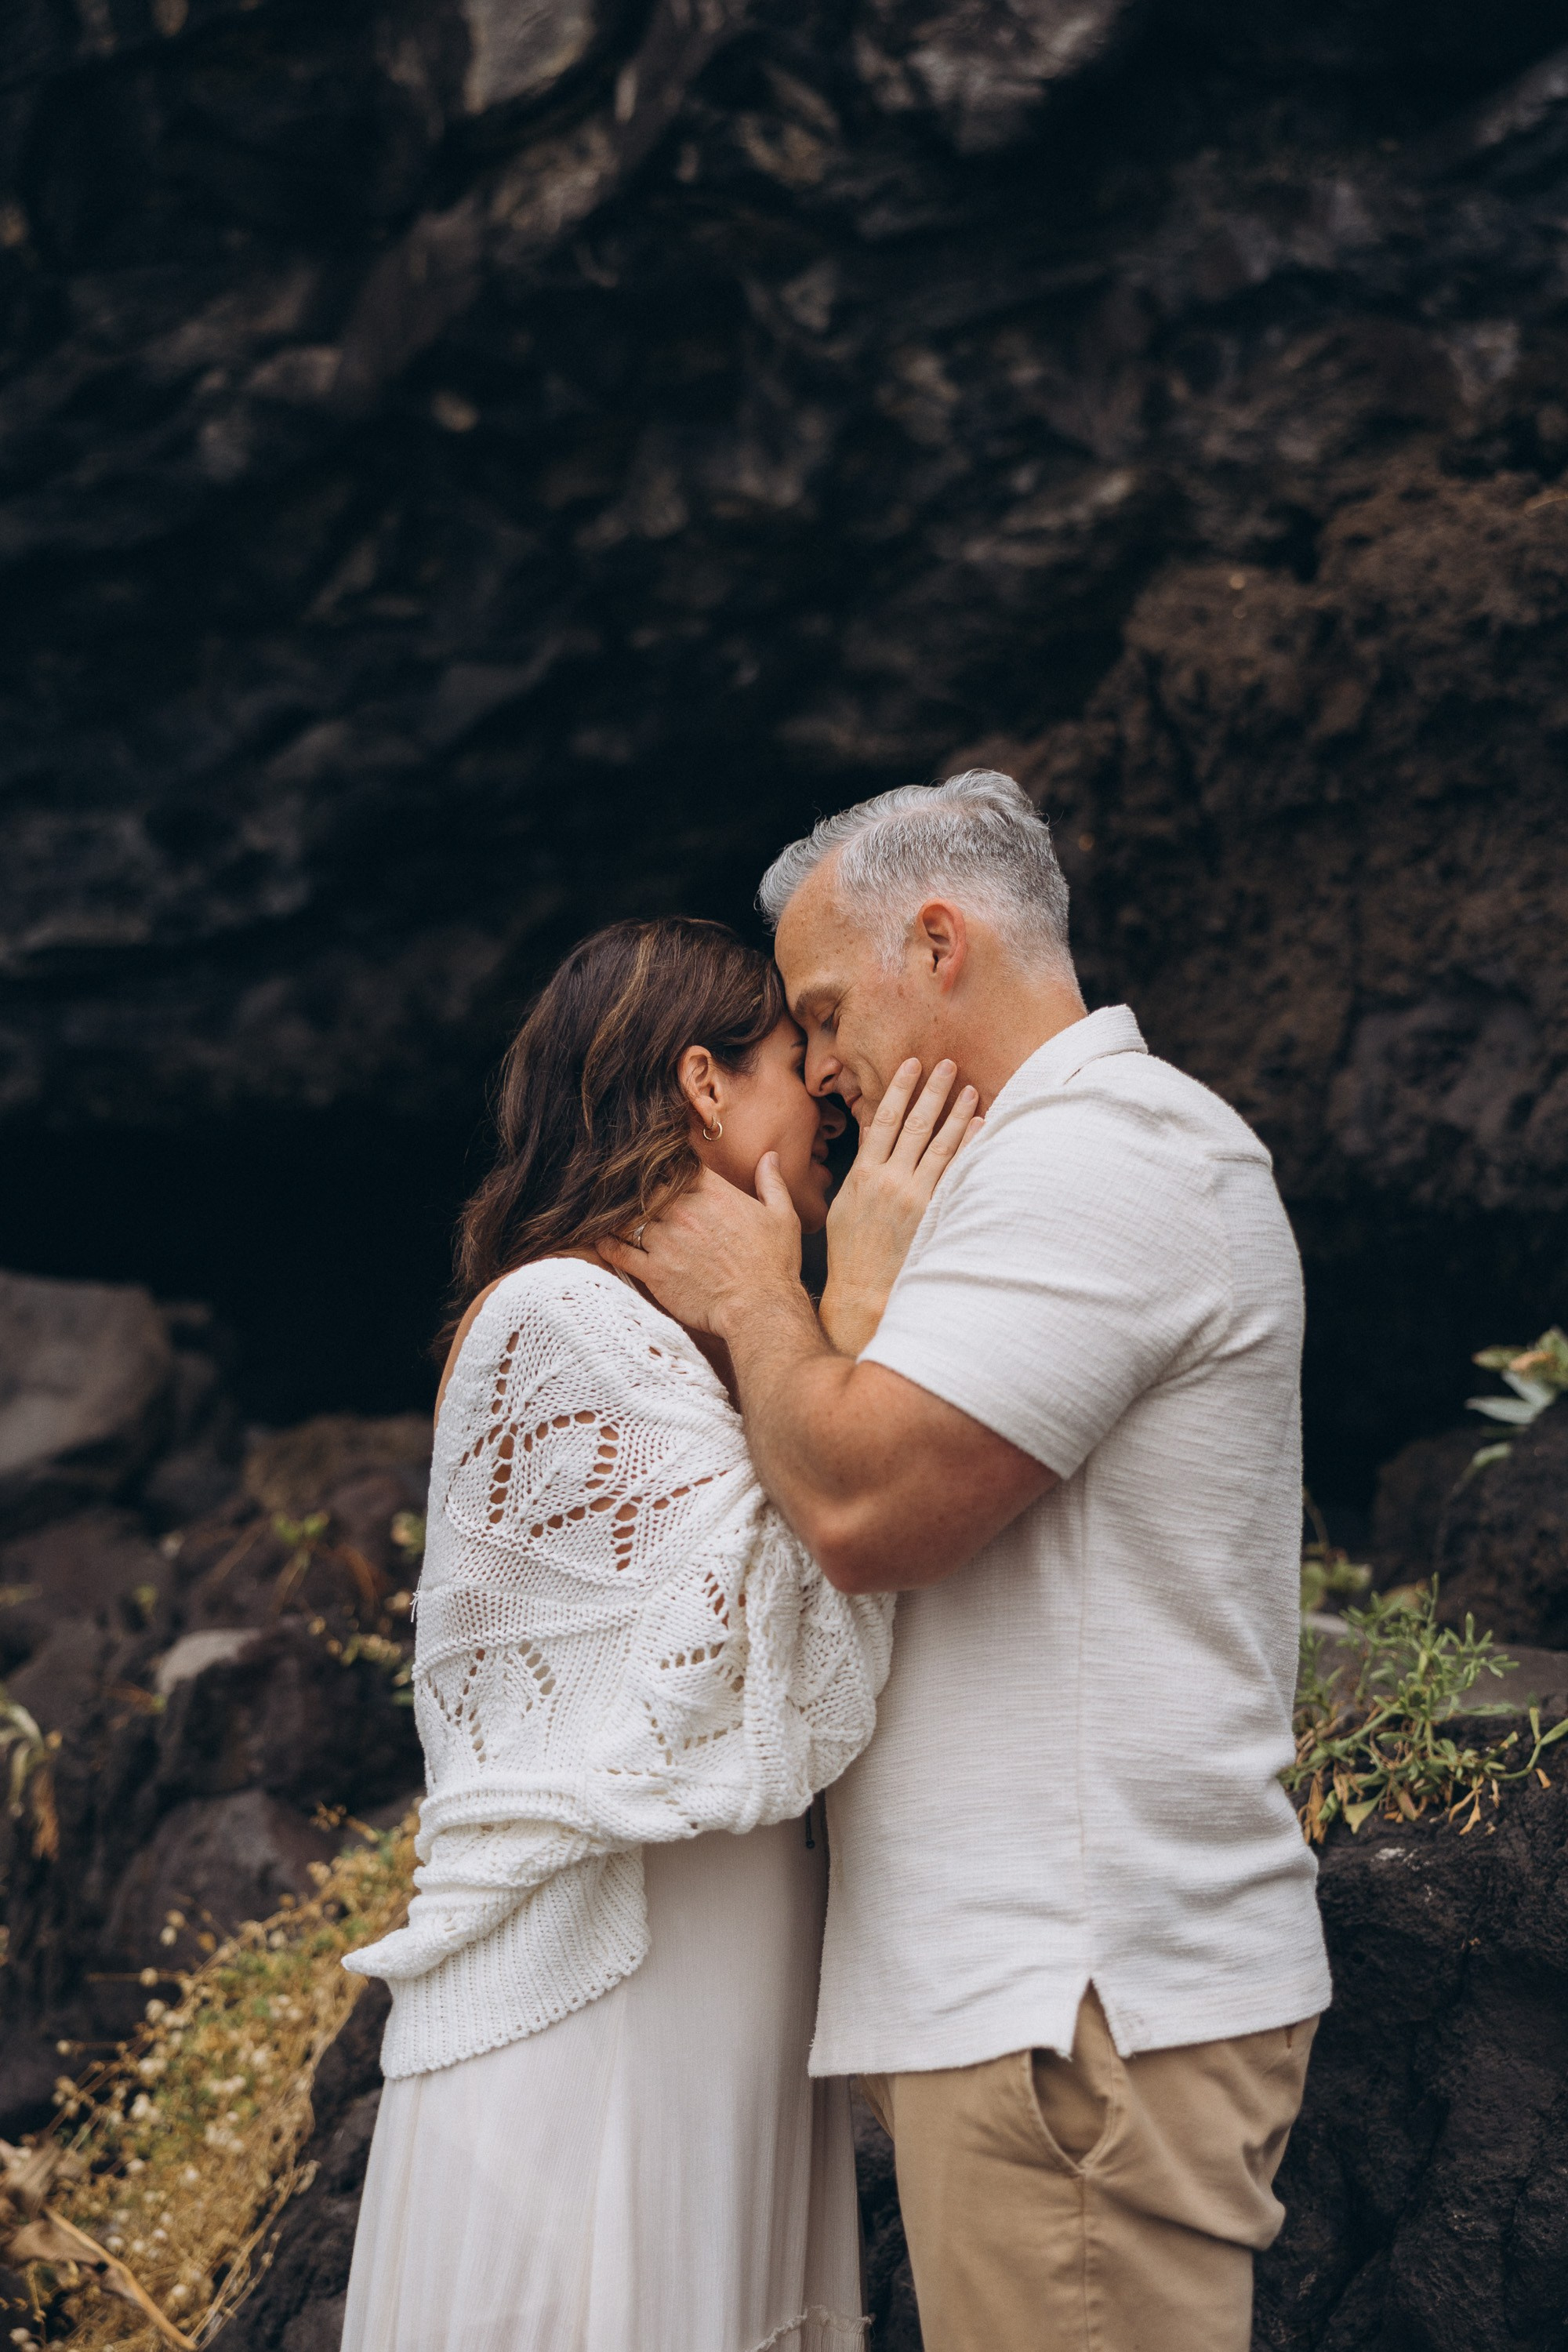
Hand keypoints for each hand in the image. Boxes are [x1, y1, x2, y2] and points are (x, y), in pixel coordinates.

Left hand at [601, 1160, 805, 1337]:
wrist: (759, 1309)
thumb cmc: (774, 1265)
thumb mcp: (783, 1217)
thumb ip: (771, 1182)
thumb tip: (771, 1156)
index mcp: (713, 1193)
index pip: (676, 1165)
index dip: (665, 1165)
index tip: (658, 1168)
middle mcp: (683, 1211)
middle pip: (644, 1187)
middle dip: (635, 1188)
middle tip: (624, 1191)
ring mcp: (665, 1240)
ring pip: (625, 1217)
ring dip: (617, 1215)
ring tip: (610, 1215)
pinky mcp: (653, 1271)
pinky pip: (617, 1251)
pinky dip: (605, 1244)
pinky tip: (600, 1240)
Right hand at [819, 1058, 980, 1356]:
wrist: (865, 1291)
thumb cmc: (851, 1251)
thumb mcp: (841, 1204)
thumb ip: (858, 1167)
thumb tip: (867, 1134)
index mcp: (862, 1174)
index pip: (883, 1119)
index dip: (899, 1089)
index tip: (911, 1065)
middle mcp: (889, 1180)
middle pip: (915, 1124)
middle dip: (933, 1091)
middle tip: (948, 1064)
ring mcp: (914, 1196)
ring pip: (940, 1144)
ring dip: (957, 1113)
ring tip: (971, 1089)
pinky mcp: (934, 1213)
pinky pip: (956, 1172)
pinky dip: (968, 1146)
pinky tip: (980, 1127)